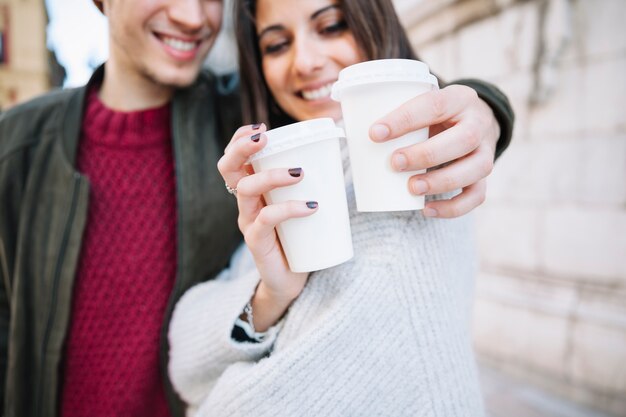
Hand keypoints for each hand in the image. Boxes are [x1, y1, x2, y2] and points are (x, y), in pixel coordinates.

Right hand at [218, 124, 316, 330]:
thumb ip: (311, 184)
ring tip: (299, 172)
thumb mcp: (300, 204)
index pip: (234, 158)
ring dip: (272, 175)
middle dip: (242, 147)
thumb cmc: (298, 236)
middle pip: (228, 168)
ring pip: (246, 189)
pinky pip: (266, 219)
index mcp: (252, 190)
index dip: (240, 139)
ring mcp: (248, 222)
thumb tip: (340, 157)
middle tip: (264, 137)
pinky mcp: (257, 242)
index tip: (262, 128)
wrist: (291, 280)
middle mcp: (245, 203)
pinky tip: (310, 206)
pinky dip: (288, 209)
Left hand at [369, 84, 499, 217]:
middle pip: (463, 139)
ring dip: (442, 182)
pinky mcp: (485, 176)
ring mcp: (487, 152)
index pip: (435, 104)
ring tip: (412, 189)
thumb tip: (344, 123)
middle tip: (394, 163)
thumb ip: (395, 109)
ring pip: (476, 169)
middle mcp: (479, 123)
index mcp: (459, 98)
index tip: (374, 133)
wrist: (475, 121)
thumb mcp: (422, 102)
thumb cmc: (435, 114)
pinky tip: (426, 210)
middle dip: (426, 154)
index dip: (404, 119)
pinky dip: (453, 207)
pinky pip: (477, 196)